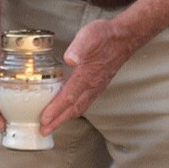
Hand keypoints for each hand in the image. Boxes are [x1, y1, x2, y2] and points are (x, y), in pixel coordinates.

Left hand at [40, 17, 137, 135]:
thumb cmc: (106, 36)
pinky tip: (68, 110)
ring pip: (79, 107)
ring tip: (53, 126)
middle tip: (44, 131)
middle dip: (57, 121)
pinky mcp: (98, 85)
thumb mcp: (89, 36)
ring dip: (65, 118)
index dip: (55, 110)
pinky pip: (84, 103)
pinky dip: (74, 110)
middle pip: (73, 109)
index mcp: (87, 75)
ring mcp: (96, 87)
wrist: (125, 38)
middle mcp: (92, 85)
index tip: (44, 120)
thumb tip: (70, 59)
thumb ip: (79, 47)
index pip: (68, 97)